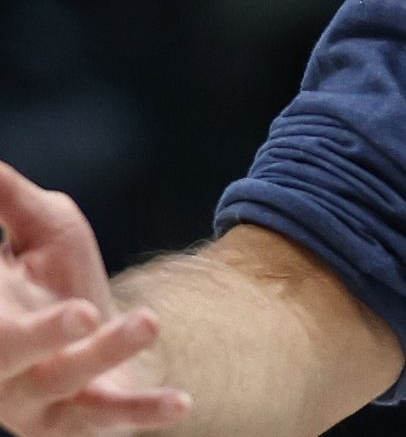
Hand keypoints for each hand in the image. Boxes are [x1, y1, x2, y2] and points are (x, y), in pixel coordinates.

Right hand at [0, 161, 191, 433]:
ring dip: (106, 354)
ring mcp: (35, 398)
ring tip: (148, 320)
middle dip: (40, 337)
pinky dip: (142, 413)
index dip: (0, 279)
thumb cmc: (59, 274)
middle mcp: (0, 361)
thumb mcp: (43, 226)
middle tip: (83, 312)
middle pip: (6, 353)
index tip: (10, 256)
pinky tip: (181, 402)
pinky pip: (107, 422)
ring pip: (63, 381)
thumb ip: (10, 197)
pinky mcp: (77, 423)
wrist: (101, 333)